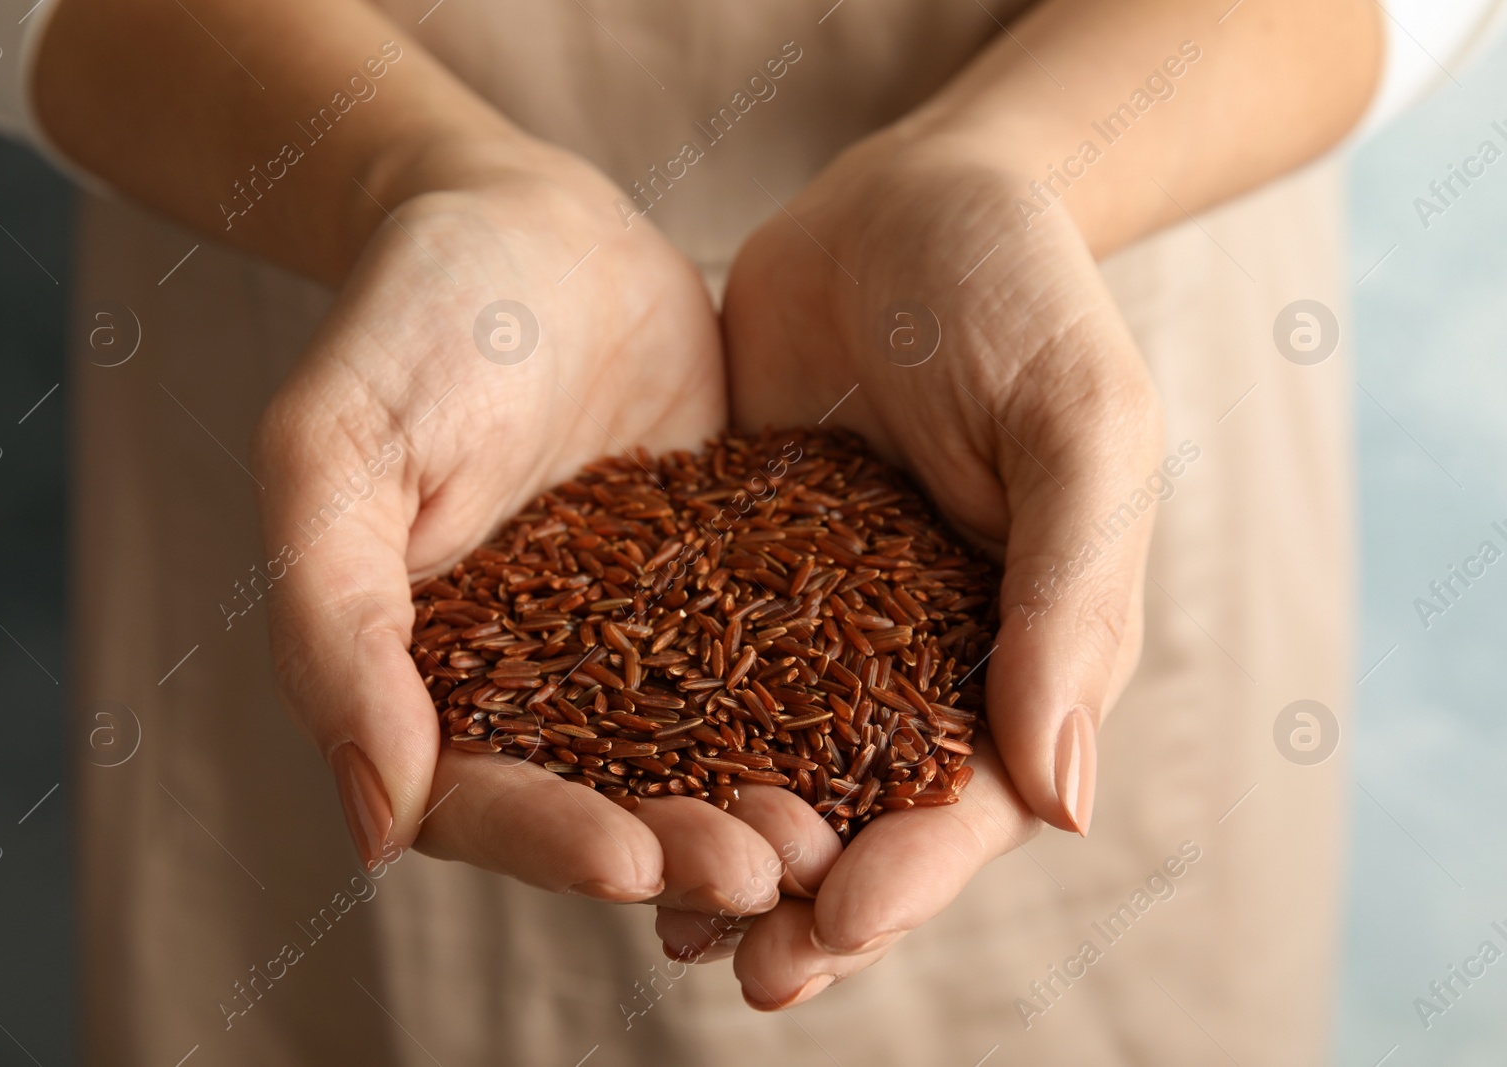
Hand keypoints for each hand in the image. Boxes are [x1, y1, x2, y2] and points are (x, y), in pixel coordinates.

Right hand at [250, 144, 792, 916]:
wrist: (530, 221)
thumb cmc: (408, 319)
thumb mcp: (336, 453)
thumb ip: (334, 628)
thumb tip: (374, 827)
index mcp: (423, 677)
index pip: (476, 799)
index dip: (548, 840)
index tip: (631, 860)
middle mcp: (530, 681)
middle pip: (602, 801)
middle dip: (681, 847)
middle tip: (771, 870)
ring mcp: (628, 639)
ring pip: (695, 756)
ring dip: (757, 807)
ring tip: (830, 835)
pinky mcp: (715, 587)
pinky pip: (766, 666)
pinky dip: (817, 713)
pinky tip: (883, 737)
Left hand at [684, 131, 1163, 1005]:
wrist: (910, 199)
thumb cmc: (1022, 297)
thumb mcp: (1077, 426)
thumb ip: (1074, 599)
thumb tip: (1063, 803)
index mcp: (1024, 644)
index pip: (975, 797)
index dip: (912, 876)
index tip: (833, 930)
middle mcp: (924, 655)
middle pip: (869, 813)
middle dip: (808, 899)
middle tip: (737, 968)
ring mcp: (828, 621)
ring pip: (778, 767)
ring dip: (727, 847)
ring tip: (661, 919)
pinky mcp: (741, 571)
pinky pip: (698, 675)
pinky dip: (660, 741)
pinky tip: (605, 793)